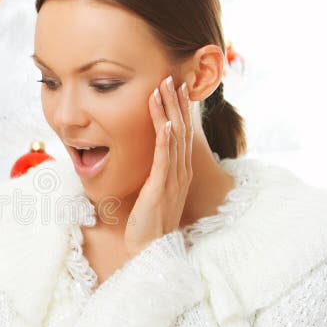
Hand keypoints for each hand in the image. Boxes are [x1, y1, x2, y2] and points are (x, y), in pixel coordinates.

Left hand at [124, 74, 193, 257]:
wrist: (150, 249)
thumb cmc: (148, 223)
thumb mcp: (152, 192)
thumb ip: (153, 175)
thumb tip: (145, 160)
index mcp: (178, 171)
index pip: (180, 134)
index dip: (178, 110)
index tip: (174, 89)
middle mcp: (180, 172)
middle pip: (181, 130)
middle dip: (176, 102)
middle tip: (172, 78)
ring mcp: (174, 179)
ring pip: (175, 138)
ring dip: (169, 112)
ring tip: (165, 89)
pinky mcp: (162, 187)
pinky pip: (166, 158)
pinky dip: (166, 139)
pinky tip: (166, 123)